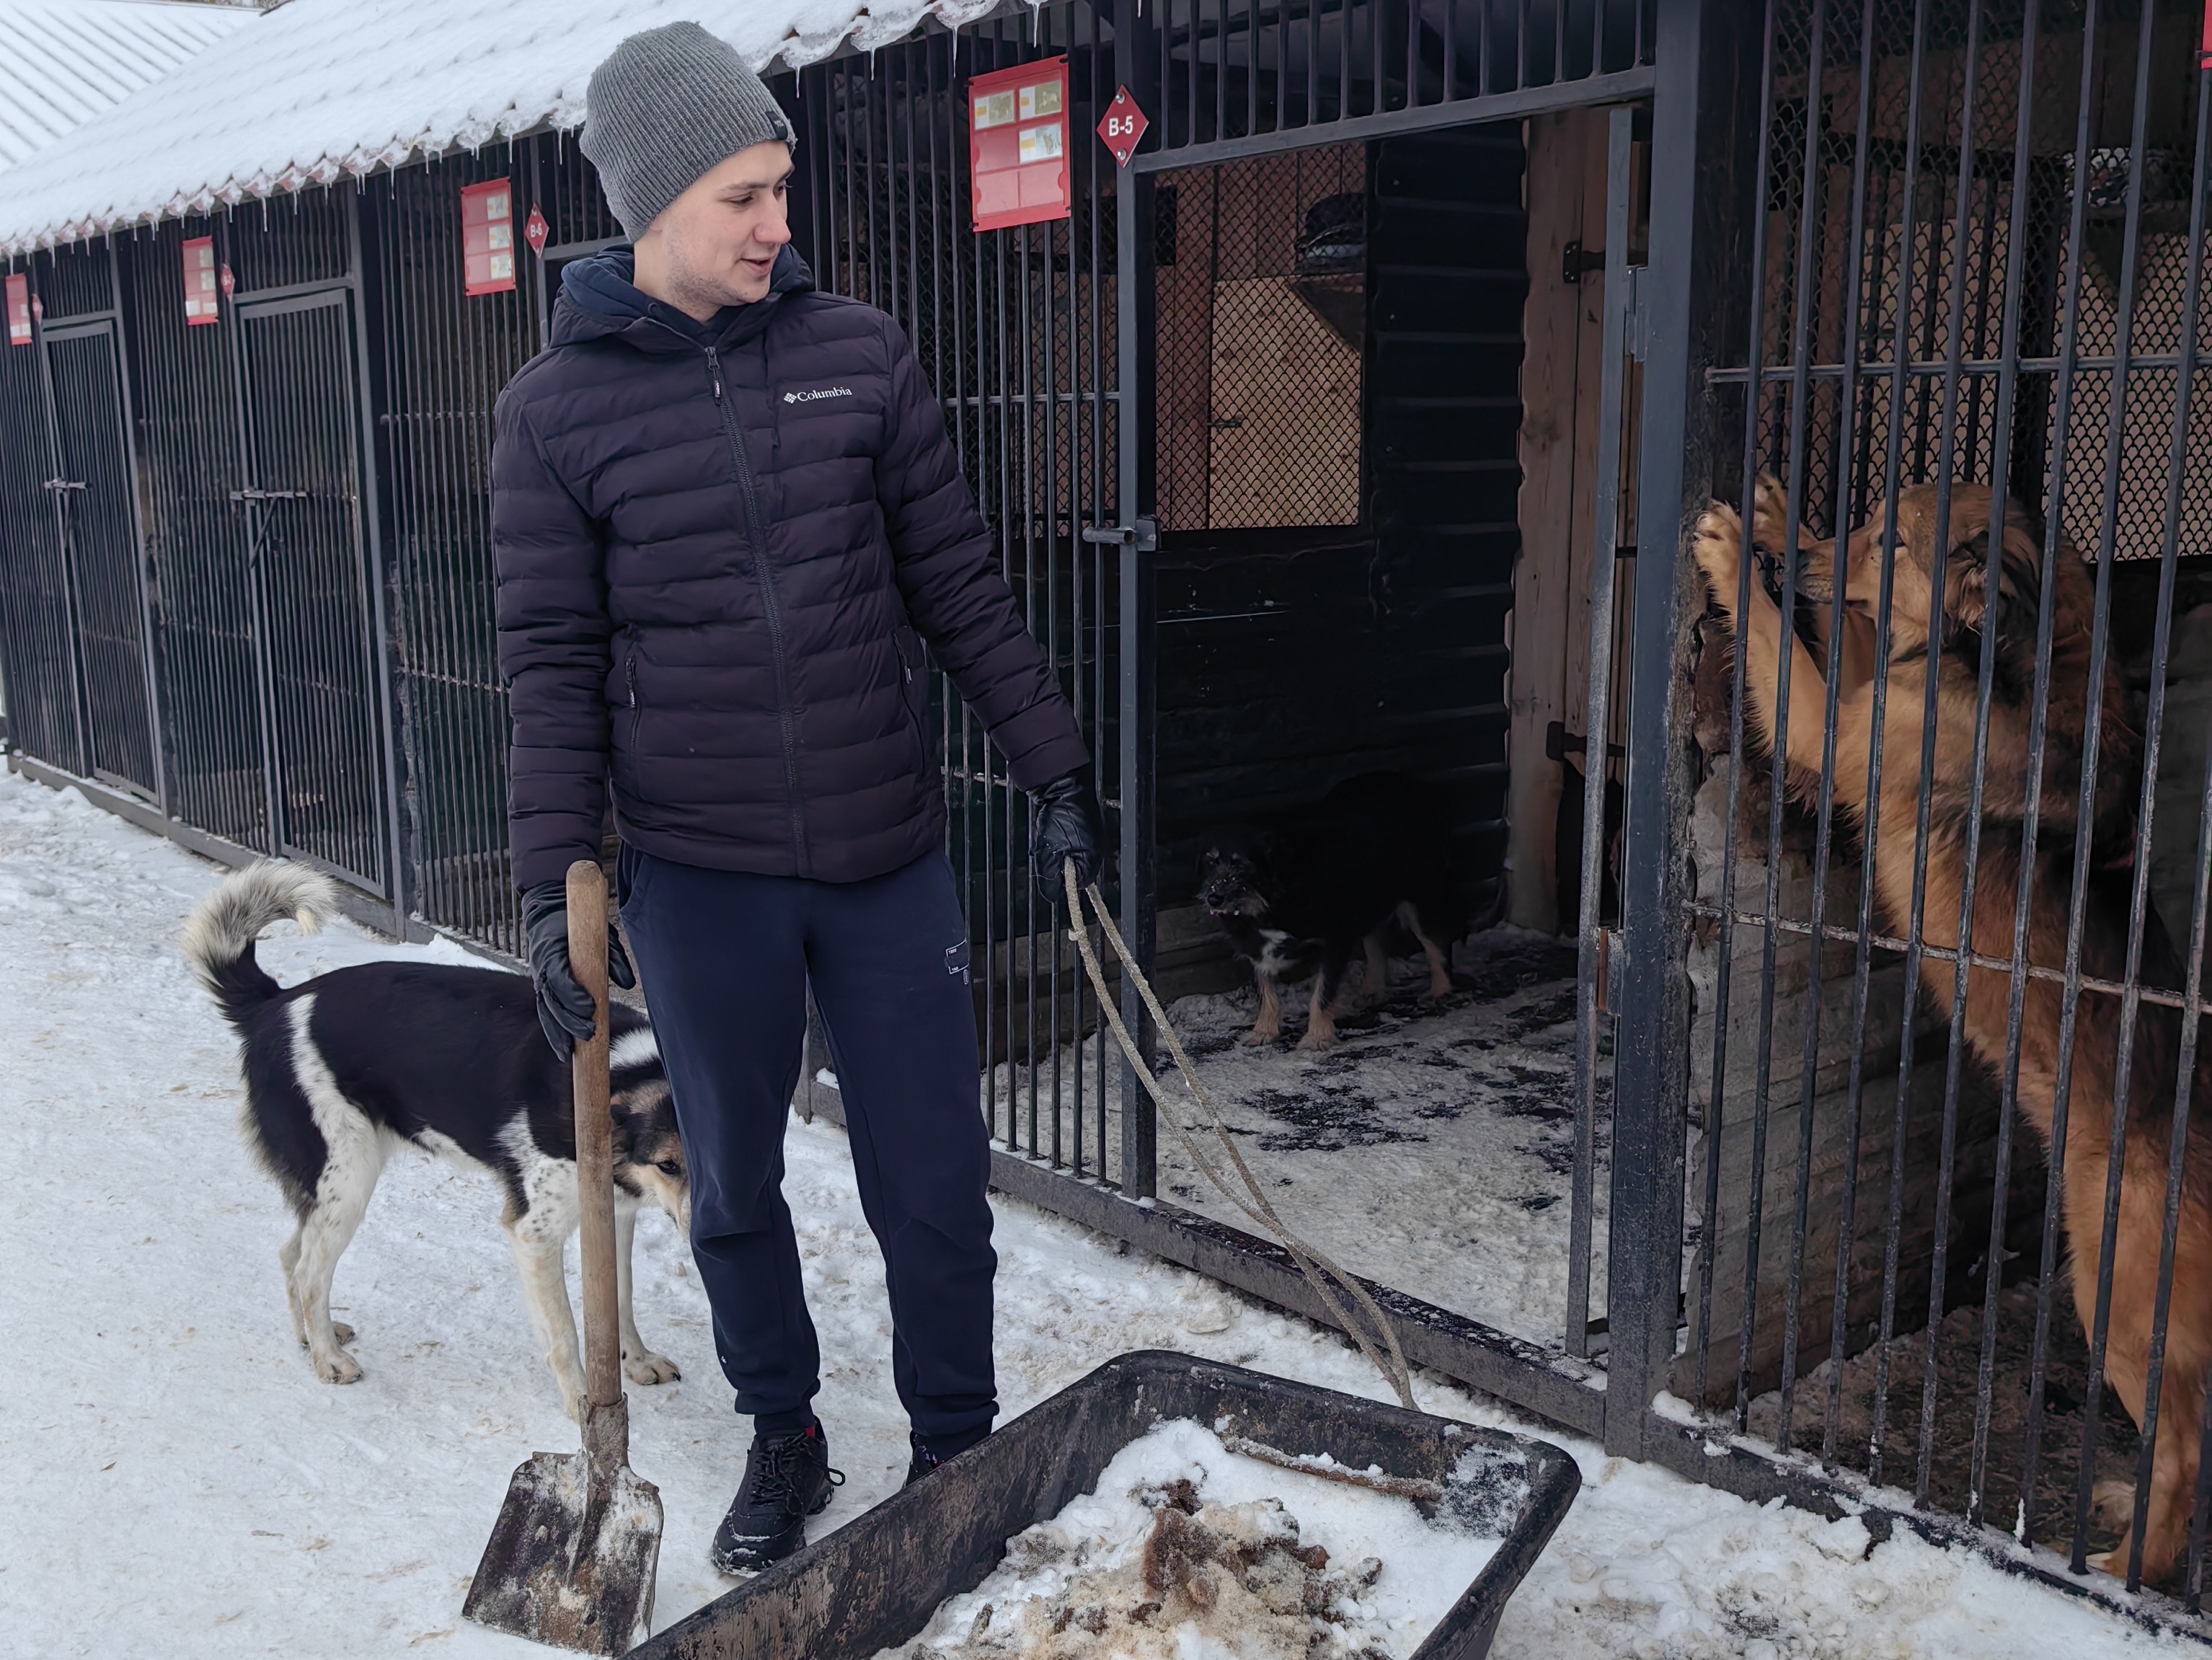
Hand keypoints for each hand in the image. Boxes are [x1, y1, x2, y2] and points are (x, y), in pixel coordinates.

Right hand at [520, 879, 636, 1060]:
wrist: (548, 911)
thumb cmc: (578, 924)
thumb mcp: (600, 932)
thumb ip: (613, 956)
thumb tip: (628, 983)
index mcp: (552, 952)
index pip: (559, 978)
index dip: (573, 995)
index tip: (590, 1007)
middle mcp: (540, 969)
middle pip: (552, 1001)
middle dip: (569, 1020)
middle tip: (590, 1033)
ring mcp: (538, 980)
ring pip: (546, 1012)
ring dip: (558, 1033)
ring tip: (570, 1053)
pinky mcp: (541, 988)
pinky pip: (545, 1013)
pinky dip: (553, 1032)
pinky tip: (562, 1049)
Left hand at [1030, 770, 1104, 903]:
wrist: (1064, 784)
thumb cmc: (1061, 816)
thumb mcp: (1049, 853)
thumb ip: (1050, 877)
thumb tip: (1051, 895)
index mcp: (1093, 858)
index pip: (1079, 884)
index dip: (1061, 883)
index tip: (1048, 874)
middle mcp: (1096, 848)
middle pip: (1075, 870)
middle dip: (1057, 866)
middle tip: (1045, 853)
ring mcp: (1092, 835)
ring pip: (1070, 855)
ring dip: (1055, 852)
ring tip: (1046, 838)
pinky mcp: (1084, 824)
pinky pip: (1070, 841)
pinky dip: (1058, 840)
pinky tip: (1050, 830)